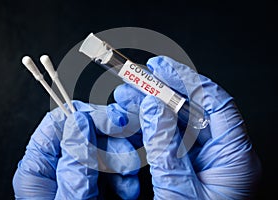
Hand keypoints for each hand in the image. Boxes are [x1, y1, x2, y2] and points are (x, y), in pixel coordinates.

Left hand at [12, 101, 140, 198]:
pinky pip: (112, 164)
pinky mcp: (96, 181)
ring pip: (103, 146)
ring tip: (129, 178)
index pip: (58, 124)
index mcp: (39, 169)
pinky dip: (126, 172)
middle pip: (85, 131)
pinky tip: (129, 186)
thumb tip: (79, 124)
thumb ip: (75, 166)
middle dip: (112, 139)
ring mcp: (78, 172)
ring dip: (122, 157)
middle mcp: (58, 166)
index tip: (114, 122)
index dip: (87, 117)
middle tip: (129, 155)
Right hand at [114, 56, 261, 198]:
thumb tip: (155, 107)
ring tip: (124, 99)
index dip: (187, 81)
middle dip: (159, 93)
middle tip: (132, 84)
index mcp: (233, 160)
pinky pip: (167, 141)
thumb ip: (167, 150)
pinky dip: (148, 130)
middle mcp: (220, 156)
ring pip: (176, 123)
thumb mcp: (180, 194)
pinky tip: (131, 123)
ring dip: (149, 110)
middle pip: (193, 110)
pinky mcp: (185, 168)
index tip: (160, 68)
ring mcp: (202, 161)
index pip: (216, 103)